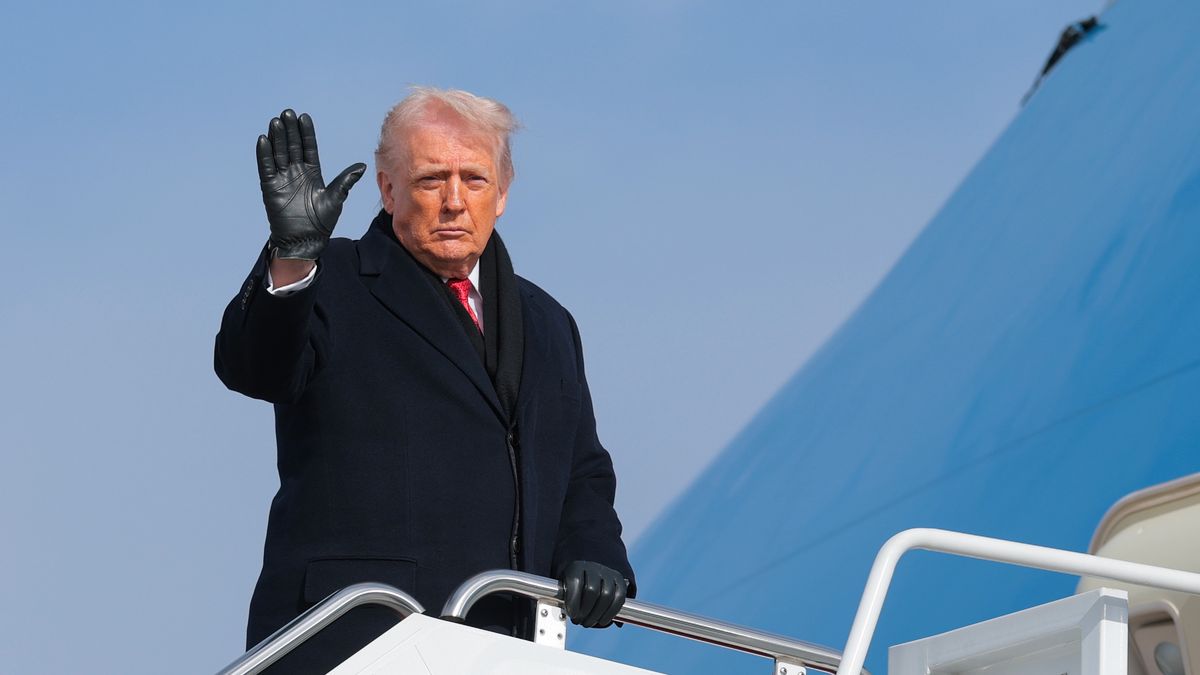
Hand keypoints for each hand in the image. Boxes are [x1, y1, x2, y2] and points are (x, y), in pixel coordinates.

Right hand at [256, 109, 365, 259]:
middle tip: (287, 112)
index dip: (306, 133)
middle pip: (292, 146)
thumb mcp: (336, 198)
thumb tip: (363, 165)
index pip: (308, 147)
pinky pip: (266, 167)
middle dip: (290, 130)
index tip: (304, 117)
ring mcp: (282, 178)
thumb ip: (345, 180)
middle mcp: (296, 172)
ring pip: (278, 153)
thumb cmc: (322, 221)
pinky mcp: (270, 187)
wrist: (305, 240)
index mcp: (312, 173)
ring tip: (276, 121)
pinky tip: (263, 140)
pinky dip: (264, 154)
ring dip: (277, 138)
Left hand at [559, 561, 626, 627]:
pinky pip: (619, 597)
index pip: (576, 581)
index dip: (573, 600)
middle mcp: (594, 567)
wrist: (589, 577)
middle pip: (592, 590)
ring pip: (606, 595)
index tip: (572, 614)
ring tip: (589, 623)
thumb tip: (571, 613)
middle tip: (580, 621)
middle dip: (585, 610)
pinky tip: (603, 620)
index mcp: (577, 567)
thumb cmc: (574, 587)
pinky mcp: (619, 580)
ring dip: (597, 614)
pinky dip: (611, 612)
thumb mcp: (565, 588)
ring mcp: (608, 573)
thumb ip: (565, 597)